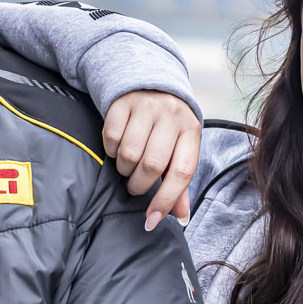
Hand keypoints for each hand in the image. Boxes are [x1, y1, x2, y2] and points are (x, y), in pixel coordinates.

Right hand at [101, 90, 200, 228]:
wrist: (149, 84)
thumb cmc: (167, 126)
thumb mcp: (179, 148)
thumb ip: (179, 183)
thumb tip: (180, 216)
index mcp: (191, 130)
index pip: (181, 172)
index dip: (166, 200)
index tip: (151, 220)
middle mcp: (172, 115)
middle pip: (152, 165)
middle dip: (139, 185)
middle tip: (135, 186)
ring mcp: (147, 106)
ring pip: (129, 154)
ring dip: (124, 169)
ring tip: (128, 165)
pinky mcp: (123, 103)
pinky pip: (111, 139)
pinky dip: (111, 151)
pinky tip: (118, 147)